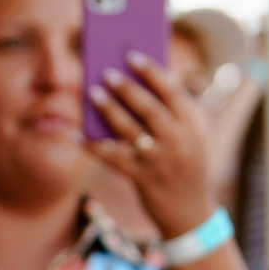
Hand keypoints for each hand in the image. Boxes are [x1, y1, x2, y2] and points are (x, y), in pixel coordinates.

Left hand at [84, 54, 214, 238]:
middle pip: (149, 109)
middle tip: (106, 72)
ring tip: (92, 93)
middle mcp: (178, 141)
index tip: (132, 55)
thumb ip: (174, 110)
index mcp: (192, 126)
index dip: (151, 72)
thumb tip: (150, 77)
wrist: (191, 214)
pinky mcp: (143, 179)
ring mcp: (160, 161)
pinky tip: (76, 135)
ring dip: (109, 111)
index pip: (172, 92)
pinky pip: (114, 159)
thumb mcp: (190, 137)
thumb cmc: (185, 165)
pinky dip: (94, 146)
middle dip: (127, 89)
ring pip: (130, 131)